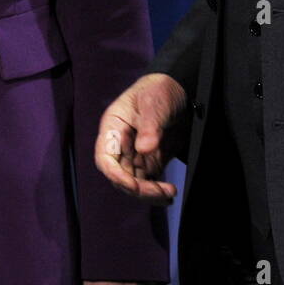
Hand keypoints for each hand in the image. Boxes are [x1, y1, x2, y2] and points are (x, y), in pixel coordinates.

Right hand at [94, 73, 187, 203]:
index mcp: (113, 128)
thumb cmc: (159, 90)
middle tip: (161, 192)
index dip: (115, 175)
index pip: (105, 158)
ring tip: (169, 193)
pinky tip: (169, 194)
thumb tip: (144, 148)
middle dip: (138, 189)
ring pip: (134, 183)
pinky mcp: (149, 161)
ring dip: (149, 193)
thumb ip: (150, 125)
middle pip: (120, 176)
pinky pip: (148, 182)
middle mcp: (120, 145)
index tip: (133, 186)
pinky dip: (156, 191)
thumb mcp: (154, 103)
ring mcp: (134, 155)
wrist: (178, 90)